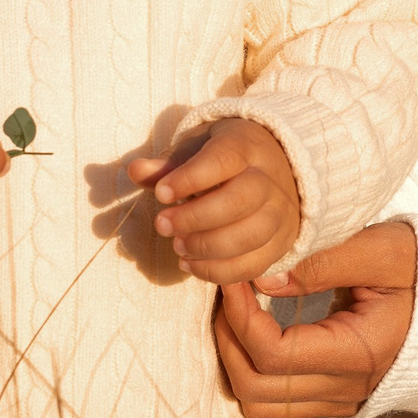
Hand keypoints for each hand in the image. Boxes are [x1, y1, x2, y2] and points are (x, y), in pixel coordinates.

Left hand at [127, 119, 301, 283]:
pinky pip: (254, 265)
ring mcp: (280, 213)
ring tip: (178, 247)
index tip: (161, 194)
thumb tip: (135, 170)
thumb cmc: (225, 159)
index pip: (223, 160)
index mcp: (246, 147)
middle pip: (239, 201)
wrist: (275, 170)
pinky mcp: (282, 243)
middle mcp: (270, 179)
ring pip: (250, 236)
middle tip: (162, 225)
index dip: (190, 178)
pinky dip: (218, 271)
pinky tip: (190, 264)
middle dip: (195, 218)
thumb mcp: (197, 150)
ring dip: (207, 247)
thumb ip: (167, 164)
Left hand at [212, 222, 417, 417]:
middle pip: (256, 388)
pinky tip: (257, 328)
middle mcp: (349, 389)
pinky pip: (277, 402)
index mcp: (361, 354)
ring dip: (235, 359)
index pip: (274, 355)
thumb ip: (324, 262)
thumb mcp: (384, 252)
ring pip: (259, 405)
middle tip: (228, 291)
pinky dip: (254, 370)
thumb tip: (264, 279)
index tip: (235, 277)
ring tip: (237, 310)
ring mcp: (343, 401)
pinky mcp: (337, 400)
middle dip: (227, 338)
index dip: (241, 317)